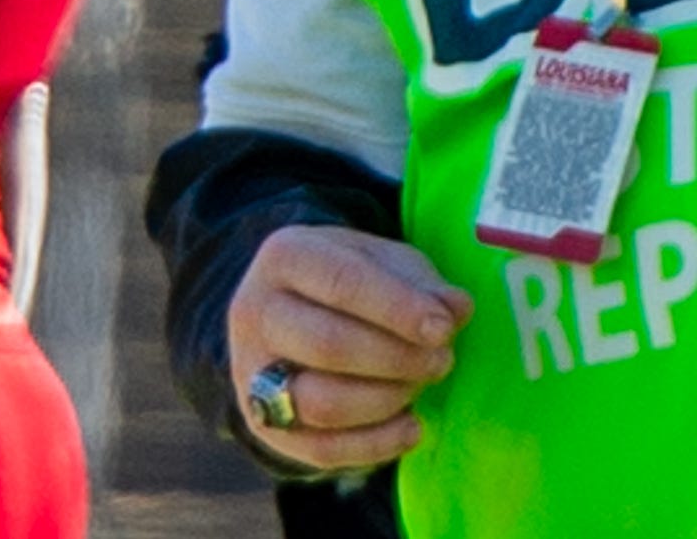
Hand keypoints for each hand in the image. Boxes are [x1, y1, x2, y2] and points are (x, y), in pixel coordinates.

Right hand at [227, 225, 471, 470]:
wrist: (290, 312)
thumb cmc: (351, 283)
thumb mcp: (384, 264)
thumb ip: (422, 283)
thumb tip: (456, 308)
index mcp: (285, 257)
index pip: (339, 282)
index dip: (396, 309)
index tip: (443, 329)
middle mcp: (254, 310)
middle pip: (328, 345)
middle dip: (398, 360)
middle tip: (442, 361)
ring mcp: (252, 369)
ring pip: (322, 403)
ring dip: (388, 401)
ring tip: (418, 386)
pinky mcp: (264, 421)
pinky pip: (323, 449)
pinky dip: (378, 444)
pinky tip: (412, 426)